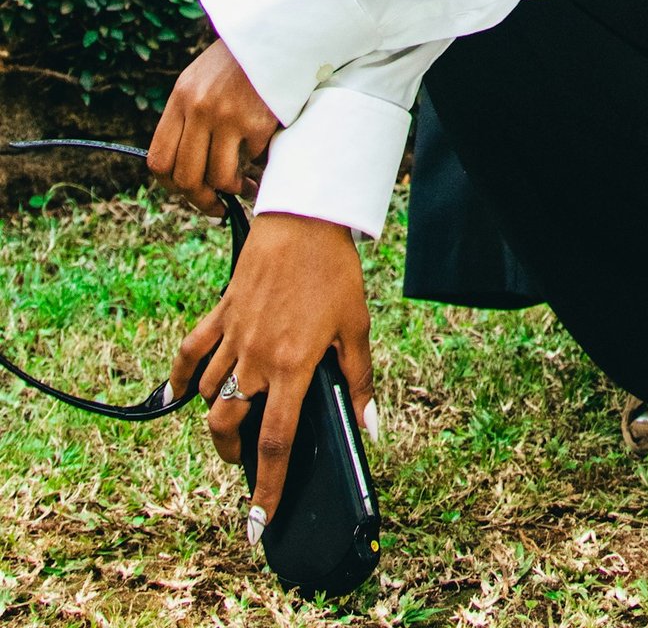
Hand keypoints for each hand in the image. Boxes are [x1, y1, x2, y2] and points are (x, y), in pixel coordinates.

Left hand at [147, 38, 278, 214]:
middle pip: (186, 177)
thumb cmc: (240, 61)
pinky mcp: (257, 122)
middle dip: (201, 200)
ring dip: (232, 188)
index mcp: (181, 98)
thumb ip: (190, 117)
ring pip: (219, 177)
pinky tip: (263, 155)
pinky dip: (258, 163)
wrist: (278, 32)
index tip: (188, 191)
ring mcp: (228, 116)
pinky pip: (252, 159)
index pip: (159, 160)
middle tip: (216, 206)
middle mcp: (199, 109)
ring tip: (244, 185)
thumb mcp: (202, 80)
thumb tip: (187, 166)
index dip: (172, 185)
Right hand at [168, 212, 376, 540]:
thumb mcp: (357, 327)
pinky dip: (180, 378)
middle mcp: (256, 358)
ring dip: (217, 419)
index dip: (268, 488)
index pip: (276, 443)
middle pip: (228, 427)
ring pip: (208, 396)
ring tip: (234, 425)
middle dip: (233, 455)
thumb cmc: (335, 274)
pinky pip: (190, 353)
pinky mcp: (221, 314)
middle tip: (247, 461)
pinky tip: (178, 396)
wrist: (304, 222)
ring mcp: (233, 336)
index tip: (257, 523)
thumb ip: (361, 381)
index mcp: (293, 366)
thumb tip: (370, 427)